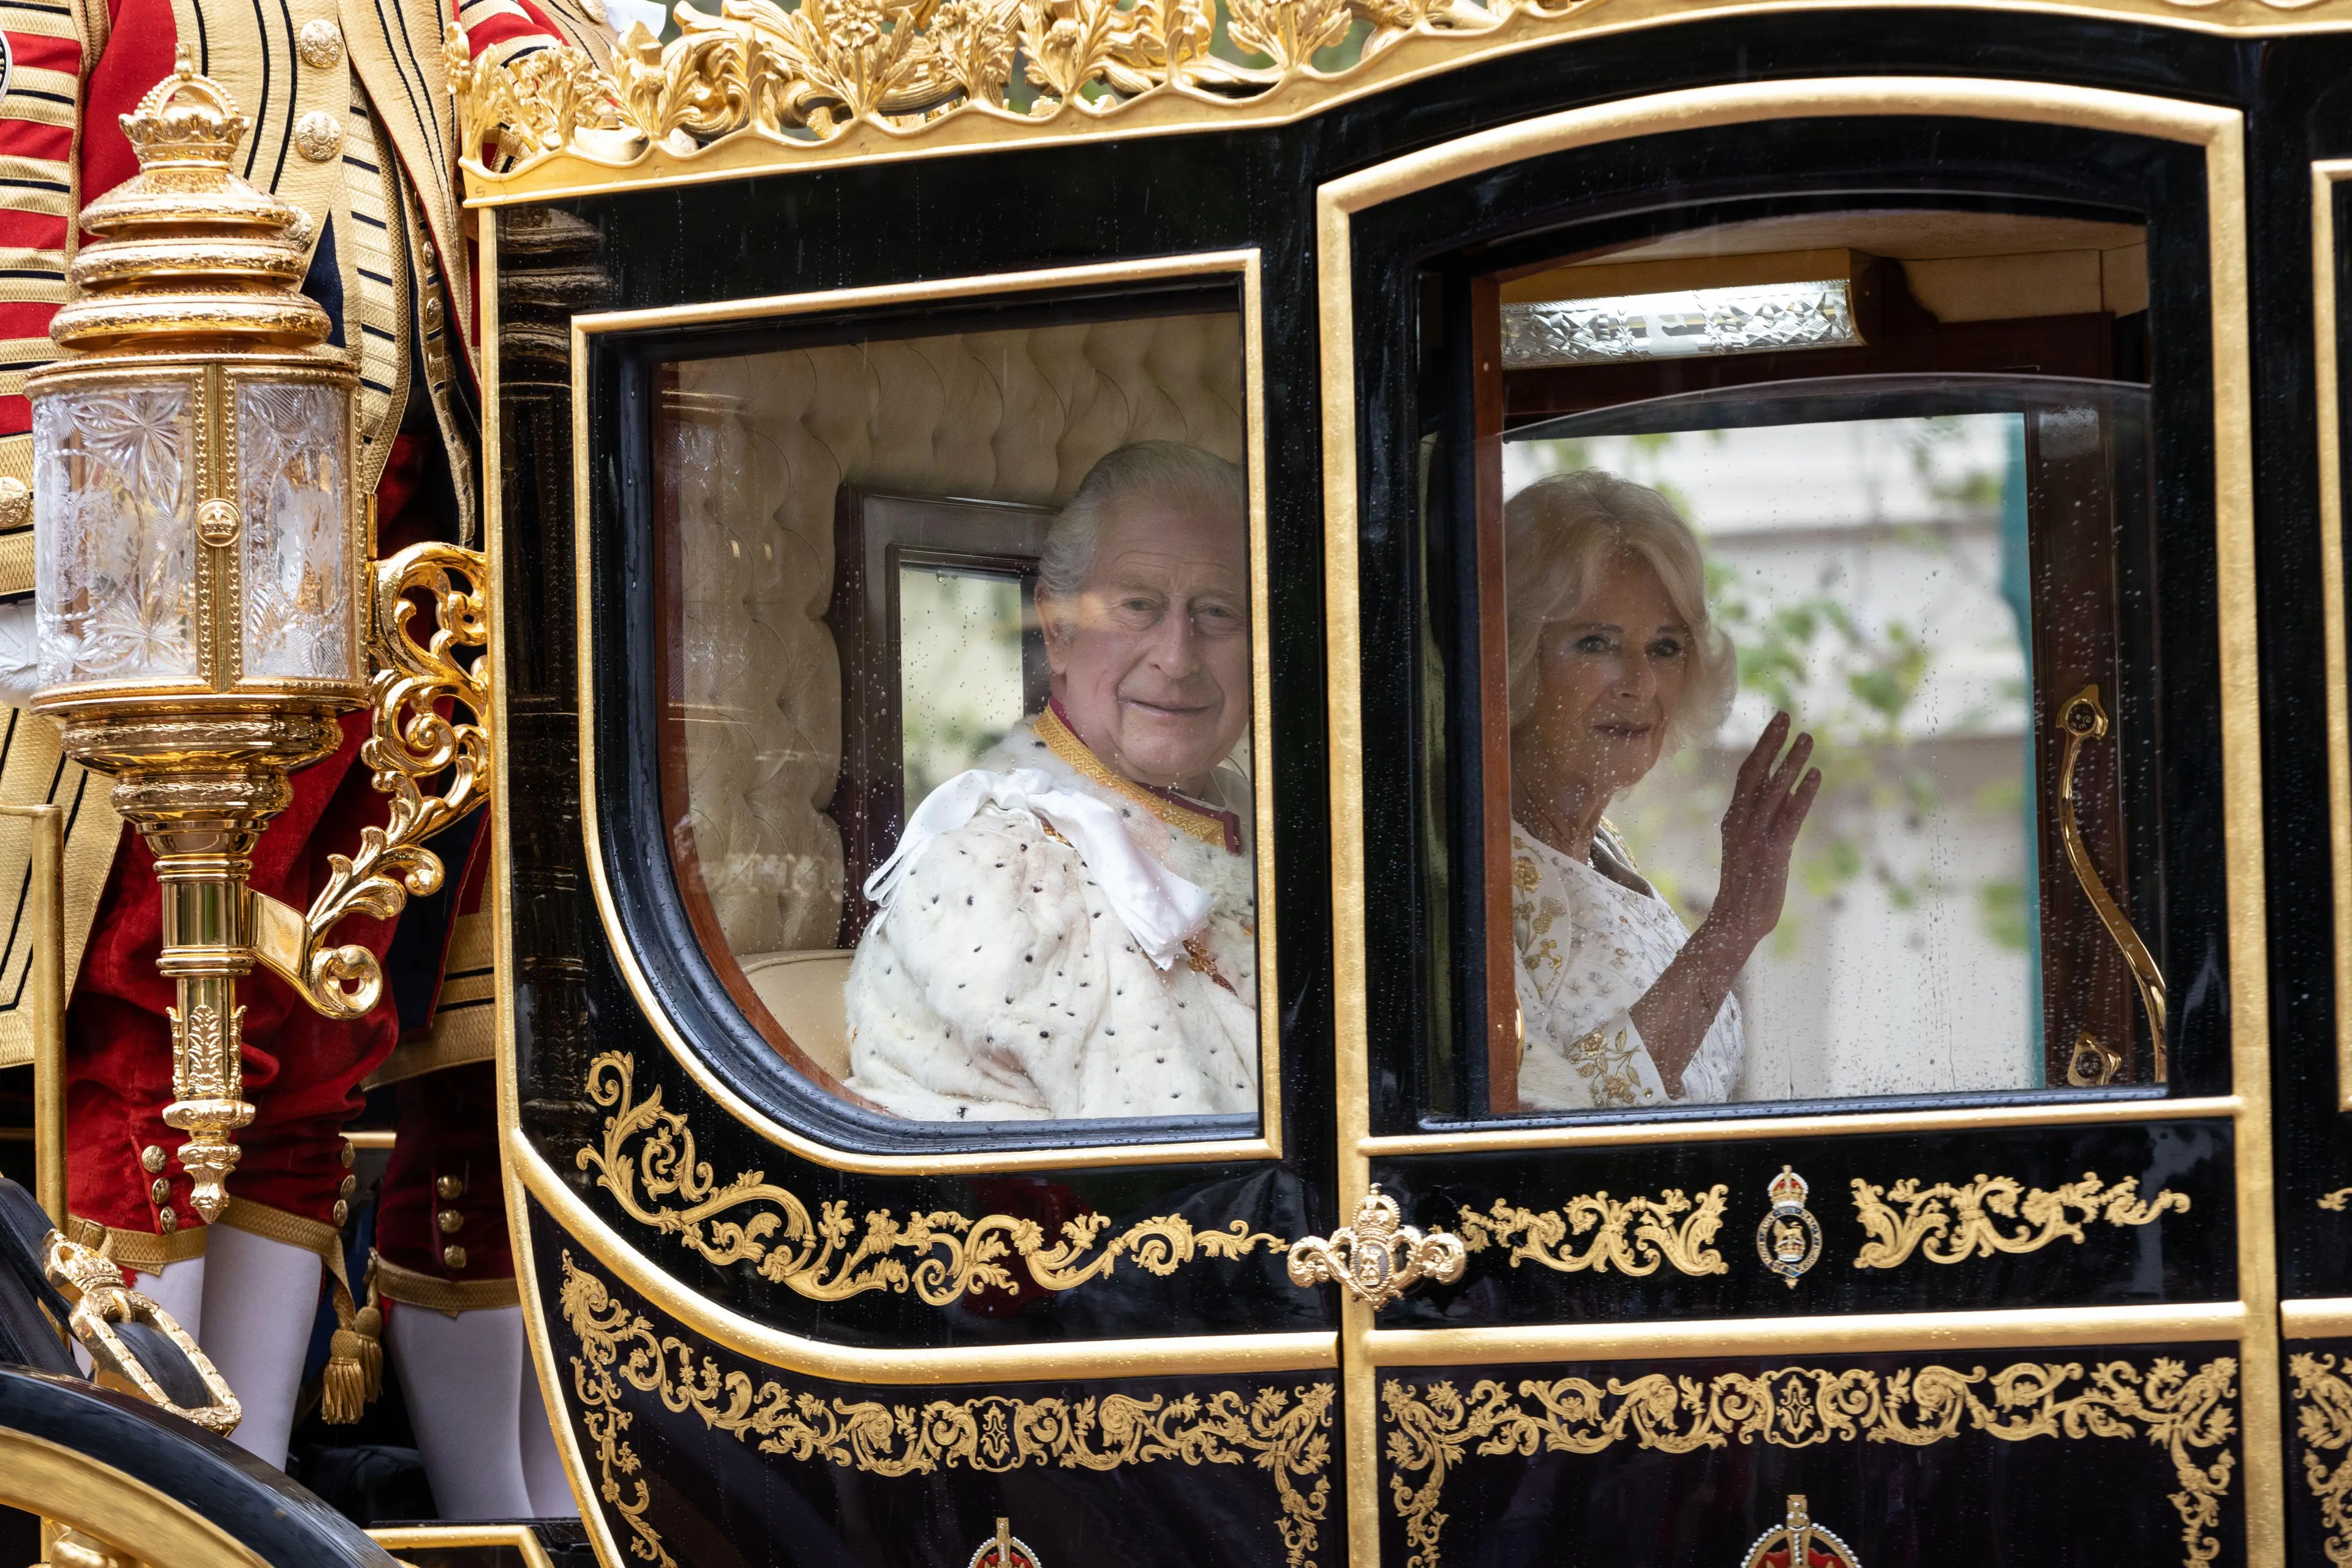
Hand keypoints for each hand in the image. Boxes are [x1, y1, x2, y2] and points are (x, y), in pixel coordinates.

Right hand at [1706, 712, 1820, 950]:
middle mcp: (1740, 822)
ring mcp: (1755, 836)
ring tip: (1807, 739)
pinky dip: (1803, 795)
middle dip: (1771, 743)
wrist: (1735, 921)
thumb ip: (1764, 822)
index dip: (1762, 748)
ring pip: (1773, 790)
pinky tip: (1815, 775)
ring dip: (1791, 762)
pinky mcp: (1772, 851)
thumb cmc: (1745, 889)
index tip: (1776, 725)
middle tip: (1786, 716)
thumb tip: (1784, 797)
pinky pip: (1789, 816)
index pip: (1746, 775)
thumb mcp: (1751, 849)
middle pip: (1755, 773)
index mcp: (1732, 820)